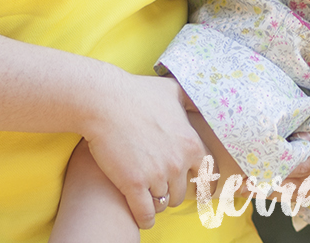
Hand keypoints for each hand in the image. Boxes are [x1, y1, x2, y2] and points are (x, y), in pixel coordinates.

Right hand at [84, 74, 207, 228]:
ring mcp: (157, 175)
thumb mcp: (173, 91)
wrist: (104, 101)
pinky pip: (145, 213)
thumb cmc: (136, 93)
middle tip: (157, 183)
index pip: (205, 174)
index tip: (193, 187)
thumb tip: (202, 102)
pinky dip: (144, 218)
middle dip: (170, 190)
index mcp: (191, 143)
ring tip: (145, 194)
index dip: (197, 181)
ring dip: (155, 201)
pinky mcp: (134, 184)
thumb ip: (191, 100)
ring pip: (162, 203)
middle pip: (180, 192)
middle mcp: (178, 162)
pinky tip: (141, 217)